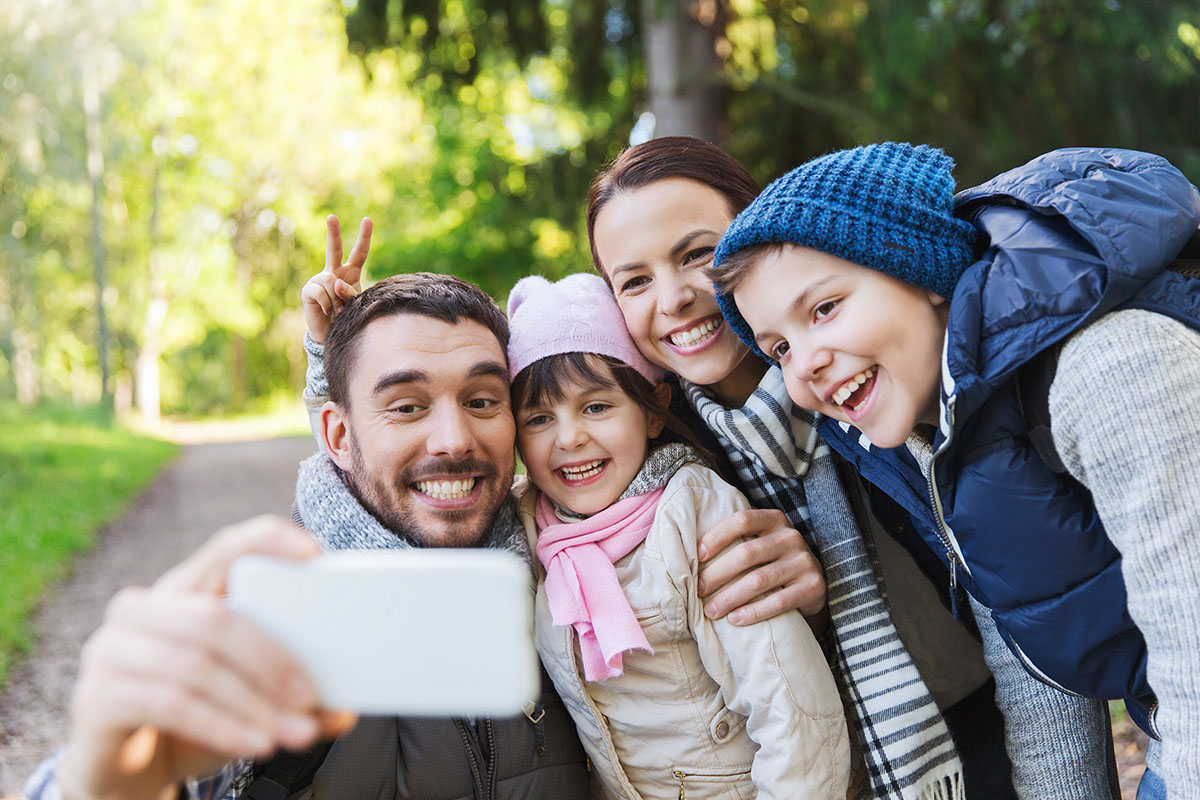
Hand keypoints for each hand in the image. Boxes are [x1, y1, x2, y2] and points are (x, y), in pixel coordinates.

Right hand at [58, 517, 355, 799]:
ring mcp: (112, 650)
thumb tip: (342, 710)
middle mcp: (142, 609)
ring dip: (254, 704)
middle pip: (216, 618)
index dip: (267, 542)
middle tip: (313, 697)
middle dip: (272, 660)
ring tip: (297, 733)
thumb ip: (288, 694)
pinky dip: (221, 725)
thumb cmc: (191, 717)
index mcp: (184, 589)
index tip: (314, 553)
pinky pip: (170, 704)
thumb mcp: (243, 697)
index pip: (225, 547)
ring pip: (196, 666)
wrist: (122, 768)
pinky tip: (255, 743)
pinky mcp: (97, 698)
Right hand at [301, 215, 372, 343]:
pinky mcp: (309, 290)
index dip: (364, 237)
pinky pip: (321, 292)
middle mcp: (334, 272)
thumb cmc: (346, 317)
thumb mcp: (355, 304)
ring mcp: (320, 280)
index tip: (368, 220)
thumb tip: (335, 282)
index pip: (359, 253)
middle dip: (332, 233)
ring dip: (336, 299)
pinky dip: (327, 304)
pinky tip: (326, 310)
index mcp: (350, 273)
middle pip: (334, 249)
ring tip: (336, 310)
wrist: (330, 334)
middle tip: (331, 217)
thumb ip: (349, 292)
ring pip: (331, 281)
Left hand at [696, 509, 827, 627]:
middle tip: (697, 591)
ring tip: (710, 610)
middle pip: (746, 553)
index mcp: (774, 519)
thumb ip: (736, 541)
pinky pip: (778, 601)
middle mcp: (791, 536)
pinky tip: (734, 619)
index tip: (696, 556)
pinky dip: (753, 612)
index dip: (716, 536)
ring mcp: (804, 561)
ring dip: (730, 597)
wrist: (812, 585)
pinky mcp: (813, 586)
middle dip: (717, 574)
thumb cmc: (772, 562)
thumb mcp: (760, 543)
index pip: (742, 520)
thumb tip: (690, 554)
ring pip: (759, 580)